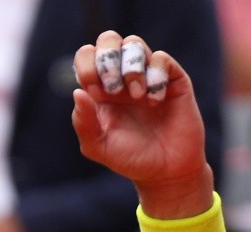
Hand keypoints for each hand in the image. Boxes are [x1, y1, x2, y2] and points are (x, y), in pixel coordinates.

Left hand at [72, 31, 212, 217]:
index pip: (87, 56)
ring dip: (131, 67)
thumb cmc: (129, 158)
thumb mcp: (98, 146)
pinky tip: (154, 103)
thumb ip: (83, 122)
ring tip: (136, 96)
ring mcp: (147, 76)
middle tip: (112, 88)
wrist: (164, 172)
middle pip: (109, 39)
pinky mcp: (172, 80)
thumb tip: (77, 92)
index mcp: (100, 89)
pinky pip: (162, 59)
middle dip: (107, 57)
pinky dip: (155, 77)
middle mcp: (122, 78)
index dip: (86, 64)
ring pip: (134, 44)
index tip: (94, 88)